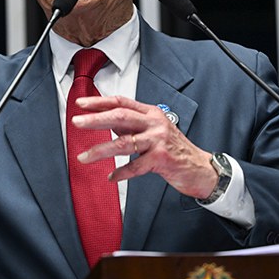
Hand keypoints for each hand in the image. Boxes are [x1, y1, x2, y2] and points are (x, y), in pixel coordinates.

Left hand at [71, 96, 217, 198]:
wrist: (201, 169)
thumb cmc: (176, 150)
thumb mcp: (155, 131)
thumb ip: (134, 126)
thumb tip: (108, 123)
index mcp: (151, 113)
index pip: (121, 102)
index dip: (100, 102)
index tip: (81, 104)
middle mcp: (155, 123)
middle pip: (120, 116)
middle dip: (96, 120)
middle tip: (77, 122)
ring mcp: (158, 140)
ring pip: (123, 142)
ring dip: (101, 150)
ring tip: (85, 156)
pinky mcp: (161, 159)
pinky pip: (135, 166)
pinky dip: (121, 173)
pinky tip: (112, 177)